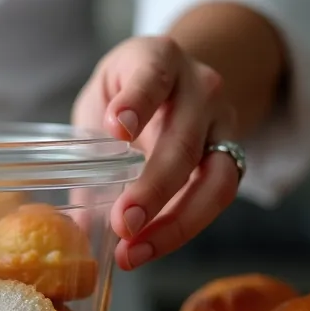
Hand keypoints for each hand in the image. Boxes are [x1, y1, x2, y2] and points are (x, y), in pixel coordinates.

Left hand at [72, 36, 239, 270]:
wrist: (177, 80)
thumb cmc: (126, 93)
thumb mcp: (101, 104)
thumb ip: (90, 153)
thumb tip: (75, 227)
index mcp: (159, 59)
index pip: (152, 76)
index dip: (136, 102)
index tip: (116, 129)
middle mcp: (199, 87)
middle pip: (184, 140)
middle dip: (153, 187)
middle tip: (123, 224)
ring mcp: (222, 122)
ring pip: (214, 177)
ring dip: (174, 221)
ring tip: (134, 251)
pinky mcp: (234, 155)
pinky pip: (217, 197)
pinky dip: (182, 227)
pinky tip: (150, 247)